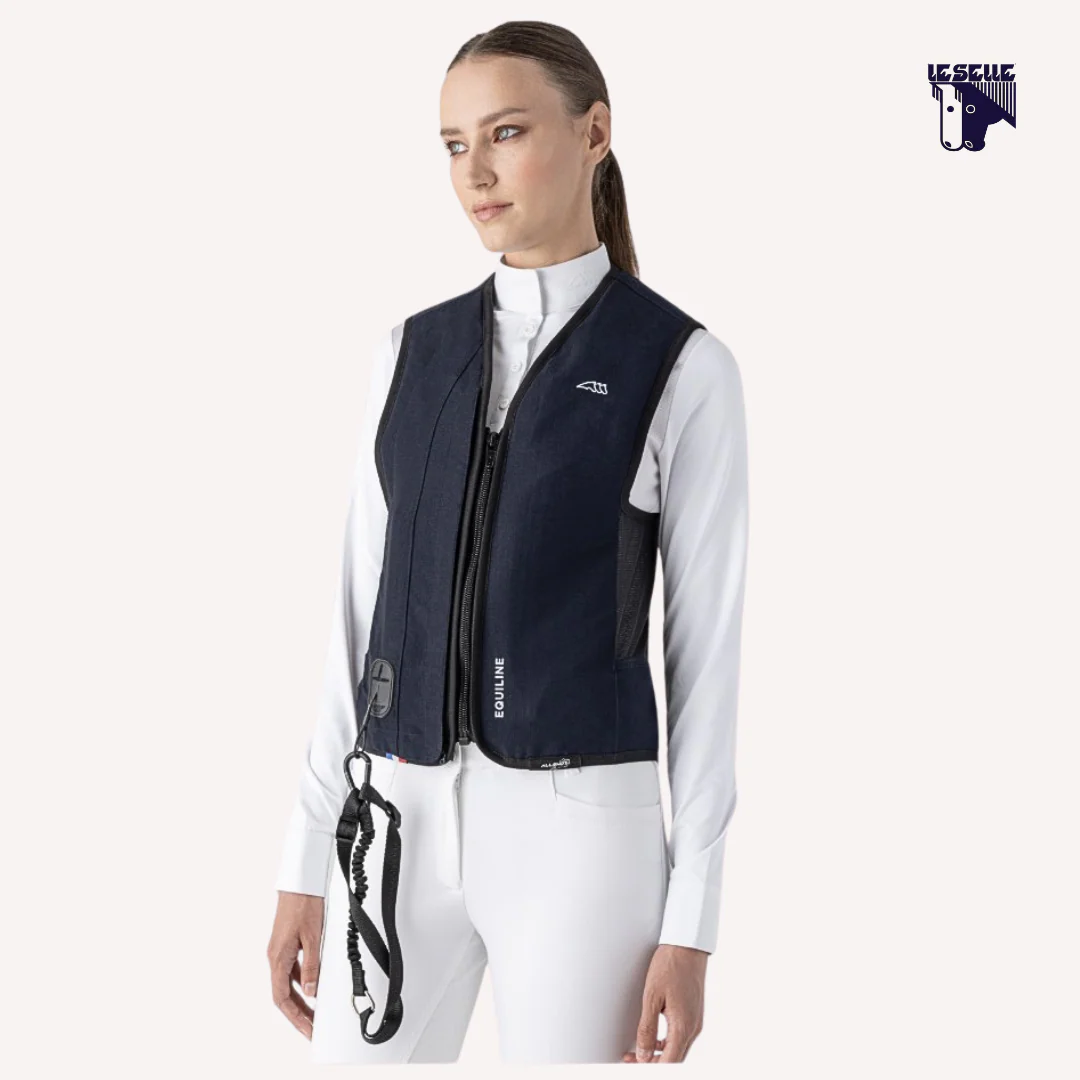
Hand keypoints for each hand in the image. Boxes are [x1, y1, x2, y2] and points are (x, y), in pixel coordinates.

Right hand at [268, 890, 324, 1038]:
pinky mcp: (286, 944)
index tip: (308, 1030)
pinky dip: (301, 983)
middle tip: (312, 1030)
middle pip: (284, 995)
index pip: (282, 998)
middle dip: (298, 1014)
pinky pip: (291, 971)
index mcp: (278, 958)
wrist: (300, 881)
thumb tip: (311, 992)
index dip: (295, 1017)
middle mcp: (275, 957)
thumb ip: (312, 966)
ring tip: (315, 1015)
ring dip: (300, 1001)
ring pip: (287, 984)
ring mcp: (280, 951)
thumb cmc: (304, 904)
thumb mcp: (313, 936)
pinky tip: (313, 988)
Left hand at [622, 943, 707, 1062]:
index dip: (649, 1067)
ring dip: (658, 1054)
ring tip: (637, 1051)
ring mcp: (696, 1021)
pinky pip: (680, 1036)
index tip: (633, 1064)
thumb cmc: (670, 965)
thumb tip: (642, 1055)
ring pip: (677, 1049)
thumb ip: (646, 1029)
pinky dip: (666, 1043)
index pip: (669, 1063)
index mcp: (684, 1027)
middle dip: (651, 1063)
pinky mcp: (694, 1013)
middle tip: (630, 1059)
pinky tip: (653, 1039)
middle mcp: (694, 1028)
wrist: (687, 944)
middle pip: (674, 1059)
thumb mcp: (651, 997)